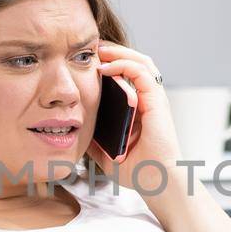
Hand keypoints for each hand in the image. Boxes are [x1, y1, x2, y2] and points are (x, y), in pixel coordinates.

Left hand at [85, 41, 183, 193]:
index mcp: (139, 108)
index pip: (127, 76)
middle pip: (135, 63)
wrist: (156, 183)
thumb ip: (94, 137)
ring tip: (97, 50)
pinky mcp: (157, 102)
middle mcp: (149, 100)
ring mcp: (155, 99)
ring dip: (119, 52)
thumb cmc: (137, 171)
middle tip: (91, 48)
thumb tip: (73, 127)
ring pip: (141, 62)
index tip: (88, 61)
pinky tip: (104, 68)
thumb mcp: (105, 152)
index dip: (110, 64)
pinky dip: (123, 65)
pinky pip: (142, 73)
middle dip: (113, 52)